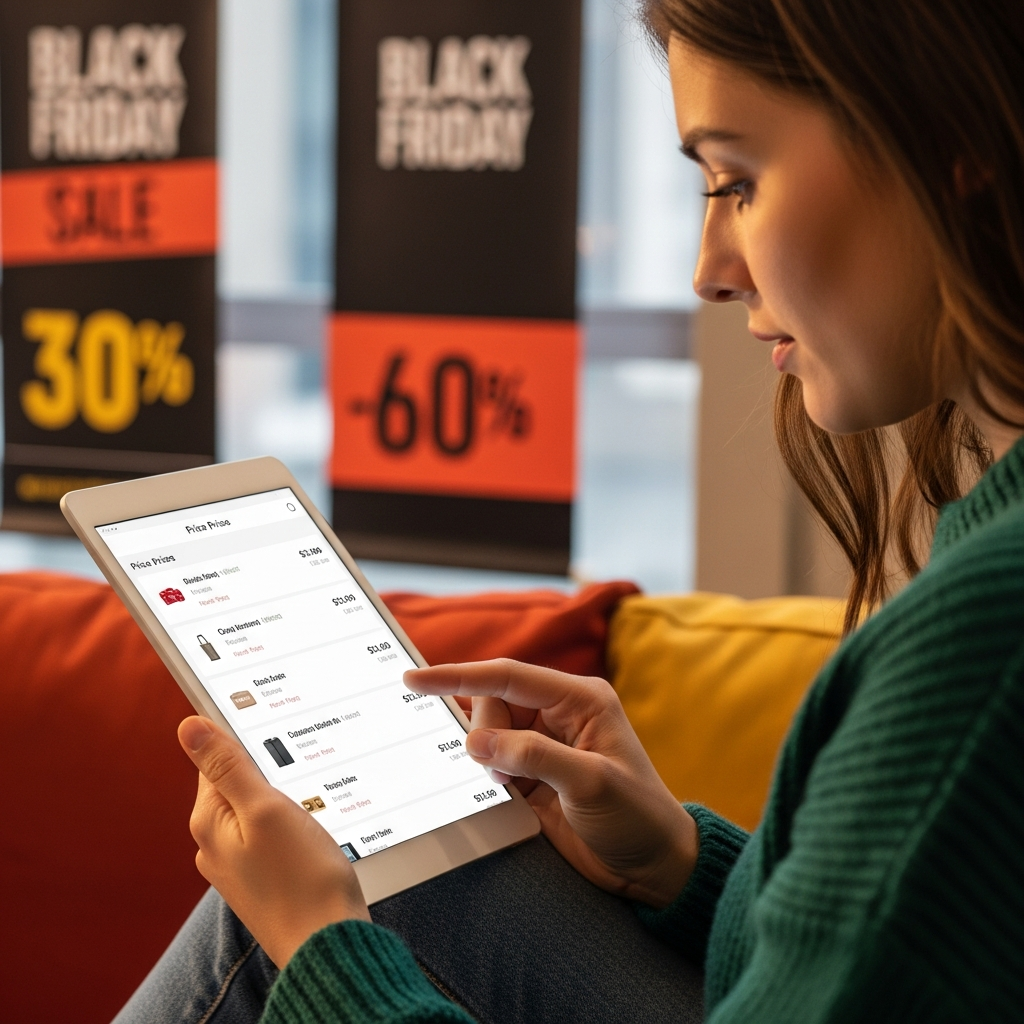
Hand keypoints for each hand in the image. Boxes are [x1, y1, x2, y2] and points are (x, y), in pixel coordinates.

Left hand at [178, 717, 369, 967]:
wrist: (328, 944)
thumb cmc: (303, 878)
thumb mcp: (266, 809)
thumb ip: (229, 767)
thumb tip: (190, 727)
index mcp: (209, 823)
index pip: (216, 760)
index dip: (248, 744)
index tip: (280, 744)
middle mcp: (215, 845)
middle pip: (237, 784)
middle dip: (269, 775)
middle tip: (302, 782)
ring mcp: (238, 865)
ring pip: (257, 810)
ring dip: (283, 802)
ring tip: (310, 811)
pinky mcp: (262, 878)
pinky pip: (270, 835)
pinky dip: (290, 827)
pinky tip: (311, 836)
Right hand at [404, 660, 697, 908]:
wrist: (652, 867)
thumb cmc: (637, 817)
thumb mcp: (590, 783)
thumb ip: (533, 756)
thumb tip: (477, 741)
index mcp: (580, 698)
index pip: (508, 675)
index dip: (459, 676)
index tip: (414, 681)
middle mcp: (560, 714)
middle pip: (493, 702)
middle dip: (486, 734)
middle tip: (506, 774)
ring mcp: (544, 745)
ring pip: (488, 733)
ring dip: (488, 759)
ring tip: (515, 787)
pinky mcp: (533, 776)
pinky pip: (493, 762)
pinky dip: (488, 775)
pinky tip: (506, 793)